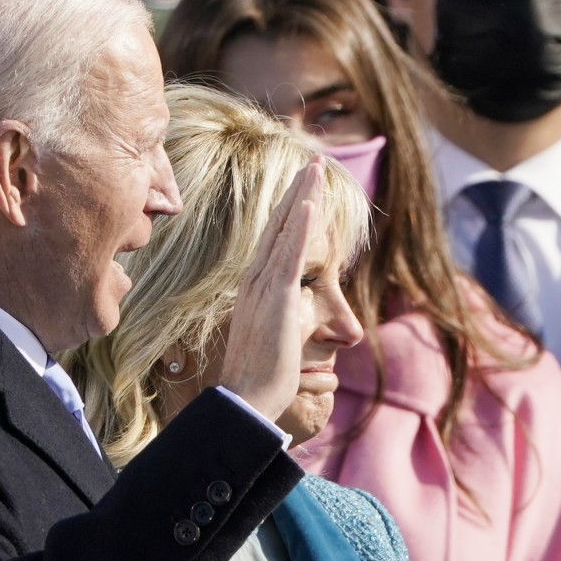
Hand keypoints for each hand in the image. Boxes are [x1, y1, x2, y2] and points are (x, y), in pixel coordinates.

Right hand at [218, 158, 325, 422]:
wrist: (245, 398)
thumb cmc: (259, 377)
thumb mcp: (270, 337)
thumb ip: (277, 319)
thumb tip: (286, 317)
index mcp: (254, 288)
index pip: (275, 240)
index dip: (289, 211)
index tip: (303, 188)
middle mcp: (255, 281)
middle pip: (278, 225)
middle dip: (297, 191)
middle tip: (313, 163)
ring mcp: (263, 288)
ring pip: (285, 232)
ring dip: (301, 197)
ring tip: (315, 168)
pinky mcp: (276, 300)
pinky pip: (289, 256)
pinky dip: (298, 228)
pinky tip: (309, 203)